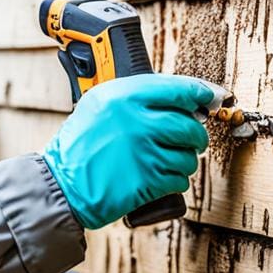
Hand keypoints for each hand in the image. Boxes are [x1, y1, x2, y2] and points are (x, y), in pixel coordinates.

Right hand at [43, 74, 212, 228]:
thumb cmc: (80, 144)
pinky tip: (158, 178)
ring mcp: (144, 152)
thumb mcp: (99, 104)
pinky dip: (175, 181)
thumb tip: (181, 97)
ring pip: (189, 155)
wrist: (62, 184)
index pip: (178, 88)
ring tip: (166, 161)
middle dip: (195, 136)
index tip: (211, 97)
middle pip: (190, 125)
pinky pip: (180, 179)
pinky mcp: (149, 181)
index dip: (201, 93)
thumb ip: (135, 95)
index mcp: (124, 96)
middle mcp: (137, 121)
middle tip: (189, 139)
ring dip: (184, 161)